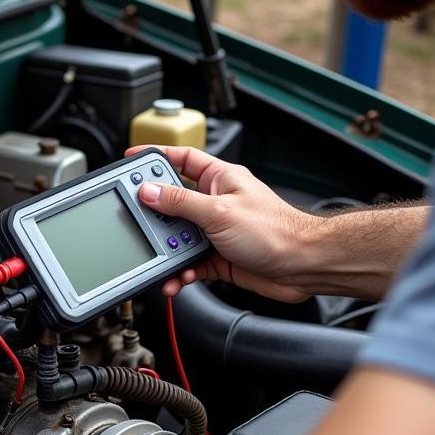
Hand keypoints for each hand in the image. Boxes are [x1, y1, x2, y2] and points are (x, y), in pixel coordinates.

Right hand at [127, 145, 315, 301]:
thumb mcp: (218, 211)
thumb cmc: (275, 231)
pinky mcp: (217, 256)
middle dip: (156, 215)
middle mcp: (216, 202)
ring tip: (162, 258)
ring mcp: (216, 230)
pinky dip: (181, 272)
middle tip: (138, 220)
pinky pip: (189, 263)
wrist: (302, 266)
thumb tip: (149, 191)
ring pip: (178, 238)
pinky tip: (178, 278)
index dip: (157, 157)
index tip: (133, 159)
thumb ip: (180, 201)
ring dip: (168, 251)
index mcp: (220, 178)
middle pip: (172, 202)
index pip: (182, 159)